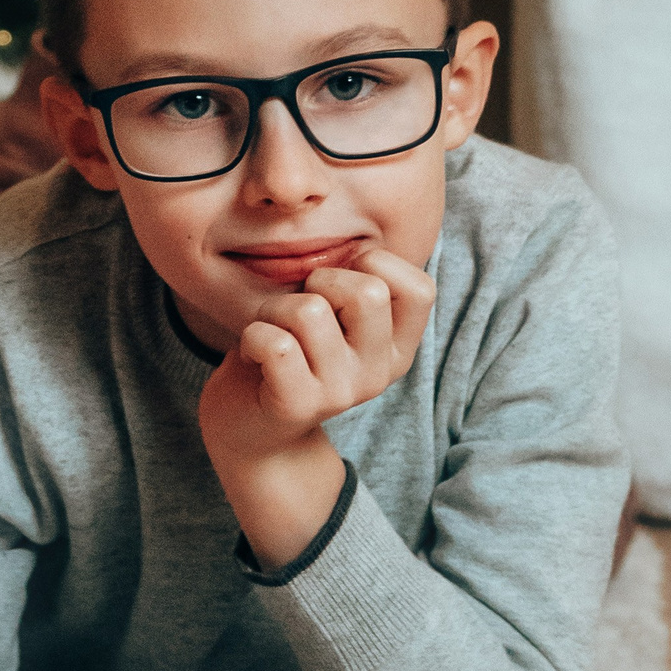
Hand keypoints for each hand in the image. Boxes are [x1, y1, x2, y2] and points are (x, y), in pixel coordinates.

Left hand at [198, 248, 435, 564]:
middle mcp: (380, 373)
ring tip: (268, 329)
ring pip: (310, 310)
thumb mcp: (333, 318)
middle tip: (296, 306)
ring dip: (273, 308)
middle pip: (367, 291)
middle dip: (318, 280)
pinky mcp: (298, 404)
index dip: (374, 264)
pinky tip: (252, 353)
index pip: (420, 288)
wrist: (250, 429)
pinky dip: (252, 335)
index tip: (338, 280)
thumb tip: (354, 241)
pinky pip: (275, 342)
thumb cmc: (290, 354)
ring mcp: (342, 392)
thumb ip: (352, 285)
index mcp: (397, 348)